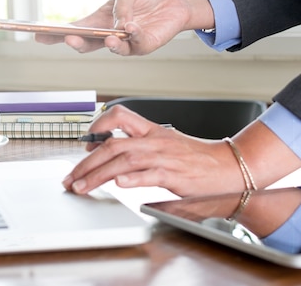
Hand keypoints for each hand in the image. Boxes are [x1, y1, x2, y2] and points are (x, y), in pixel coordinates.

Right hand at [35, 0, 214, 55]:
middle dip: (73, 42)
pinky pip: (132, 46)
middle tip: (66, 38)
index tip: (37, 35)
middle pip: (84, 43)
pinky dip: (129, 38)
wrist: (175, 0)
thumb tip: (119, 22)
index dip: (55, 33)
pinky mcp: (141, 46)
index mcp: (99, 20)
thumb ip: (121, 3)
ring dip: (104, 43)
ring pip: (108, 48)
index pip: (74, 28)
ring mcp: (124, 43)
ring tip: (107, 37)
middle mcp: (108, 34)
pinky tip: (129, 29)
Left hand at [62, 105, 300, 196]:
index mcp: (152, 130)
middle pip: (112, 144)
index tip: (84, 144)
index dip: (98, 125)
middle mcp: (154, 140)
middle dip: (86, 162)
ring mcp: (164, 156)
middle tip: (70, 178)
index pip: (119, 115)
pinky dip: (133, 178)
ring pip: (123, 160)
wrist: (230, 168)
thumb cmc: (197, 160)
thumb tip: (114, 164)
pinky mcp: (174, 175)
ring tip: (81, 187)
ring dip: (97, 175)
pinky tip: (118, 184)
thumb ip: (141, 149)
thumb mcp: (166, 146)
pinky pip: (150, 174)